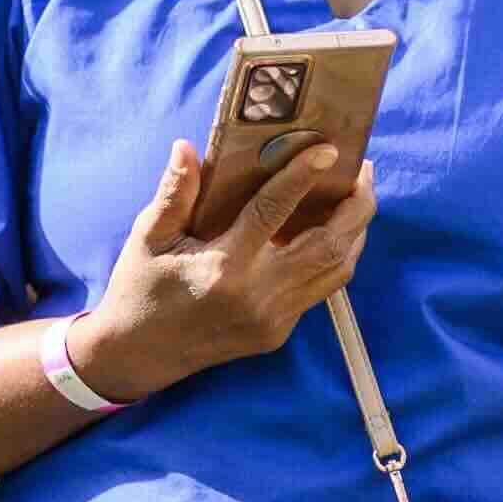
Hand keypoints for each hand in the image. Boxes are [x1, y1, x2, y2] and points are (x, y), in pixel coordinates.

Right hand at [76, 138, 372, 400]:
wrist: (139, 355)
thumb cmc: (140, 287)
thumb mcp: (149, 237)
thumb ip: (174, 193)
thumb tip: (187, 146)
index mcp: (223, 268)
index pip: (273, 211)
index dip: (303, 177)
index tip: (328, 149)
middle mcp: (257, 295)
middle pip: (328, 245)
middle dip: (356, 205)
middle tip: (363, 169)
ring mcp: (274, 318)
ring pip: (336, 270)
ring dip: (355, 231)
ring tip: (358, 196)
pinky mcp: (279, 332)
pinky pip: (321, 289)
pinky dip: (336, 257)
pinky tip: (334, 231)